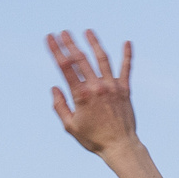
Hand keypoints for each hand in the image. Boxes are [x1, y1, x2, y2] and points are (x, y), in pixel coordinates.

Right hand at [48, 29, 136, 152]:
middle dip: (70, 43)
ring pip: (102, 59)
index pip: (65, 67)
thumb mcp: (70, 126)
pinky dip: (127, 55)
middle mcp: (97, 87)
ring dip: (94, 43)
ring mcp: (112, 86)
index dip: (56, 50)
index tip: (50, 38)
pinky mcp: (125, 90)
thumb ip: (60, 106)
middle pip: (81, 59)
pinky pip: (126, 69)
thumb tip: (54, 88)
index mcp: (81, 95)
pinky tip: (127, 42)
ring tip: (88, 31)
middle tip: (63, 32)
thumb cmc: (93, 138)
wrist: (120, 146)